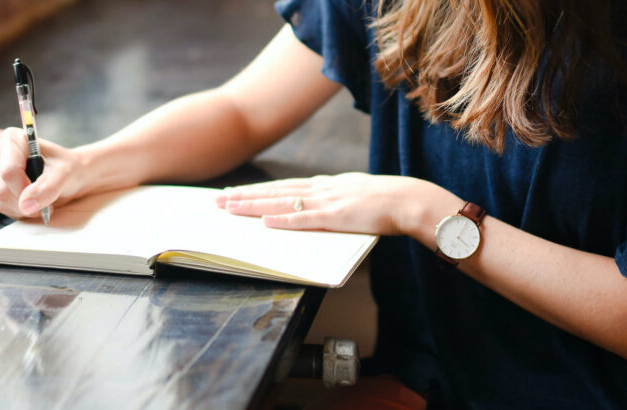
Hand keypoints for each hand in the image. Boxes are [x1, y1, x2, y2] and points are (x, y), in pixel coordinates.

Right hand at [0, 127, 83, 219]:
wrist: (70, 175)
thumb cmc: (68, 167)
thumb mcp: (65, 174)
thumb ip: (47, 188)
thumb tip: (26, 205)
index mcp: (12, 139)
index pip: (9, 171)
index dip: (24, 189)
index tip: (41, 194)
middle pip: (2, 188)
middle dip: (26, 200)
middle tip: (46, 198)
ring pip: (1, 200)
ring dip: (24, 207)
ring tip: (42, 199)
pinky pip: (3, 206)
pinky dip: (20, 210)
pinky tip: (33, 202)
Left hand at [215, 172, 442, 234]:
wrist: (410, 200)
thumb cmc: (388, 202)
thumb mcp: (356, 195)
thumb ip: (336, 200)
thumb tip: (321, 207)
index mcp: (326, 185)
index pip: (283, 186)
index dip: (257, 190)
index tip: (234, 192)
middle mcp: (321, 189)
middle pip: (274, 191)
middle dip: (244, 196)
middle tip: (217, 200)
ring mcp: (327, 202)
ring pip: (282, 202)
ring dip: (253, 205)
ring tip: (229, 208)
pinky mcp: (336, 217)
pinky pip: (304, 219)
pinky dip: (283, 220)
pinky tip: (264, 221)